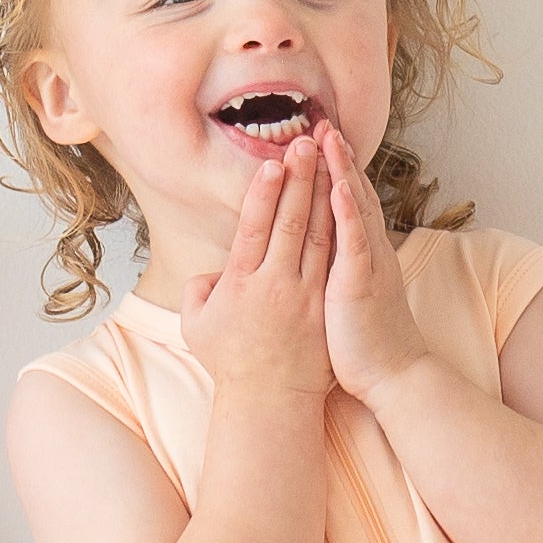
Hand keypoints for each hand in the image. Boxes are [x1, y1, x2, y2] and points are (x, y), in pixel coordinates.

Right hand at [179, 146, 336, 403]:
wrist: (270, 400)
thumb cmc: (230, 360)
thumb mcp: (196, 325)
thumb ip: (199, 289)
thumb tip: (213, 267)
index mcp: (240, 285)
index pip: (254, 229)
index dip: (263, 194)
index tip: (271, 162)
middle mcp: (275, 286)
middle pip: (290, 222)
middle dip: (299, 179)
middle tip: (306, 142)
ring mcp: (304, 295)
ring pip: (317, 235)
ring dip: (323, 193)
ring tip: (329, 159)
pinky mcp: (325, 304)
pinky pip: (334, 258)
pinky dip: (340, 227)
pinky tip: (346, 201)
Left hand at [314, 124, 430, 402]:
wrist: (396, 377)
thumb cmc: (367, 346)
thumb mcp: (348, 301)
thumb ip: (338, 274)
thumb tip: (323, 262)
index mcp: (363, 256)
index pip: (349, 204)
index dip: (337, 171)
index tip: (320, 142)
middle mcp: (370, 252)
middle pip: (354, 193)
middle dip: (338, 157)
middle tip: (322, 122)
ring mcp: (368, 265)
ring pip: (355, 207)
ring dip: (342, 170)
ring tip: (327, 136)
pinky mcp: (361, 283)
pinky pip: (356, 240)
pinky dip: (349, 210)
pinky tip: (340, 185)